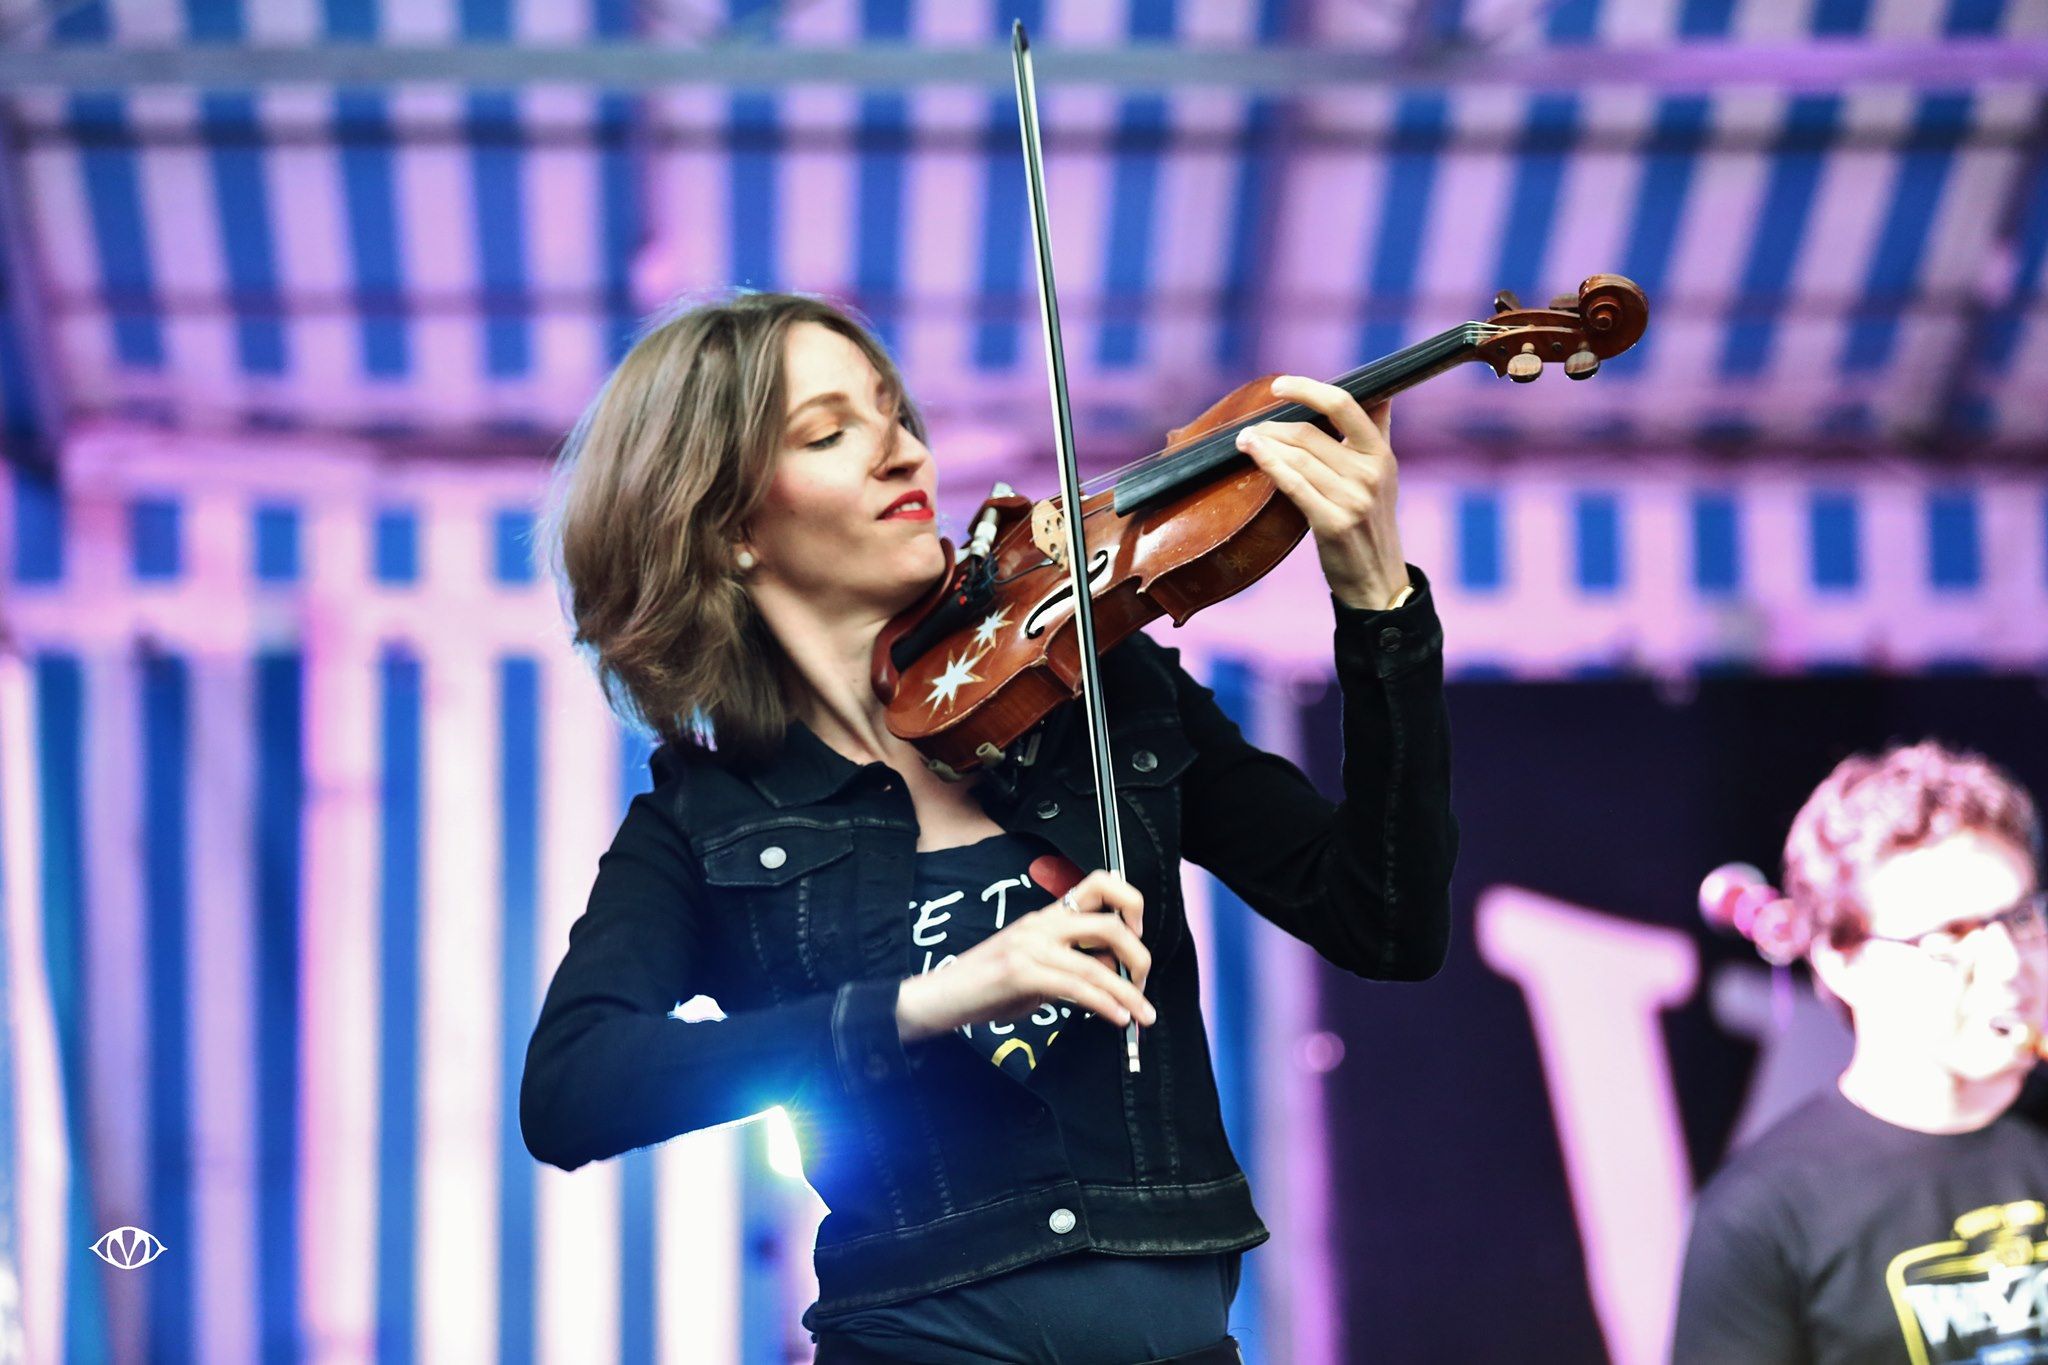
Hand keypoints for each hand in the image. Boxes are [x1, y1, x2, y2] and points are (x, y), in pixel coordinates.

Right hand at [895, 870, 1154, 1044]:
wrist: (939, 998)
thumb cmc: (987, 986)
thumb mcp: (1036, 969)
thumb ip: (1072, 965)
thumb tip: (1114, 975)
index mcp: (1046, 917)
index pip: (1097, 884)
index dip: (1129, 903)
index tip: (1139, 934)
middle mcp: (1041, 924)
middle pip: (1107, 923)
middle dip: (1138, 955)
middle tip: (1143, 982)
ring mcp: (1030, 946)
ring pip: (1096, 964)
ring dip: (1128, 993)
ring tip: (1142, 1015)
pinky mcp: (1021, 973)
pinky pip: (1076, 987)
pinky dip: (1104, 1005)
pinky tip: (1117, 1018)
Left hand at [1234, 377, 1409, 610]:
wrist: (1377, 580)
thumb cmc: (1372, 524)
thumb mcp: (1385, 475)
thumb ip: (1377, 435)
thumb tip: (1379, 394)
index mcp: (1380, 454)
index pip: (1345, 405)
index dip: (1308, 390)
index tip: (1279, 385)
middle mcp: (1369, 473)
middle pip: (1309, 433)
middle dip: (1272, 426)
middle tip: (1251, 428)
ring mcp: (1353, 499)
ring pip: (1296, 456)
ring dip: (1263, 444)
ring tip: (1243, 440)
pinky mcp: (1333, 523)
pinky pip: (1293, 484)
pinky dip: (1269, 464)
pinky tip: (1252, 453)